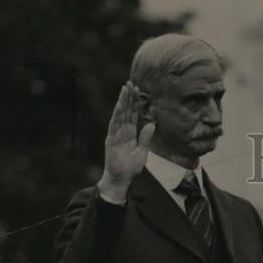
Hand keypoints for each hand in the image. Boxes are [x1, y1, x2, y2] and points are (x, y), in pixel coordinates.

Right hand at [98, 81, 154, 199]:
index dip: (135, 103)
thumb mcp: (142, 151)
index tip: (137, 90)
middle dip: (128, 97)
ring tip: (125, 88)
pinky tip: (120, 105)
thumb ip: (145, 137)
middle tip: (130, 83)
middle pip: (126, 111)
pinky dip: (117, 115)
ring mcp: (115, 134)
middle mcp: (122, 131)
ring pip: (120, 114)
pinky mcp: (110, 139)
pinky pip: (114, 125)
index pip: (133, 115)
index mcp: (130, 134)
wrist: (121, 179)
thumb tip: (152, 124)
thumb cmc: (131, 168)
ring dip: (122, 101)